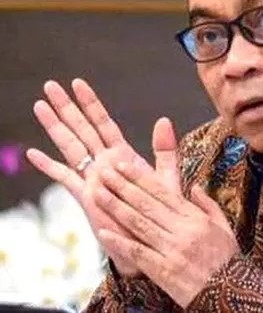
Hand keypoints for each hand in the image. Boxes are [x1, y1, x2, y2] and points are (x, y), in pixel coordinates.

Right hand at [26, 79, 179, 275]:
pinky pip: (64, 178)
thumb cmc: (157, 210)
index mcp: (122, 155)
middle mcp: (104, 163)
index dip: (91, 104)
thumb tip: (164, 120)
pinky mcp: (85, 197)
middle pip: (81, 129)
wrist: (148, 241)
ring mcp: (92, 178)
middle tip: (51, 86)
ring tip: (40, 106)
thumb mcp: (165, 178)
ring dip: (55, 127)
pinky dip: (49, 166)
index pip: (103, 123)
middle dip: (66, 107)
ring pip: (70, 147)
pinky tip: (34, 154)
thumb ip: (164, 150)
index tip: (78, 84)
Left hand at [93, 119, 239, 308]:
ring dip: (116, 207)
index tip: (123, 165)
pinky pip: (138, 253)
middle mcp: (181, 229)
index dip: (139, 177)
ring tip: (98, 193)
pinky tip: (103, 232)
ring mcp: (171, 249)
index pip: (161, 192)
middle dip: (122, 186)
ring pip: (138, 223)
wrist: (231, 291)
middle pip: (146, 203)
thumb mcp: (223, 225)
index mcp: (193, 217)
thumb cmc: (226, 258)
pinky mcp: (163, 270)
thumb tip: (195, 187)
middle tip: (104, 172)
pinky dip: (119, 242)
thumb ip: (208, 204)